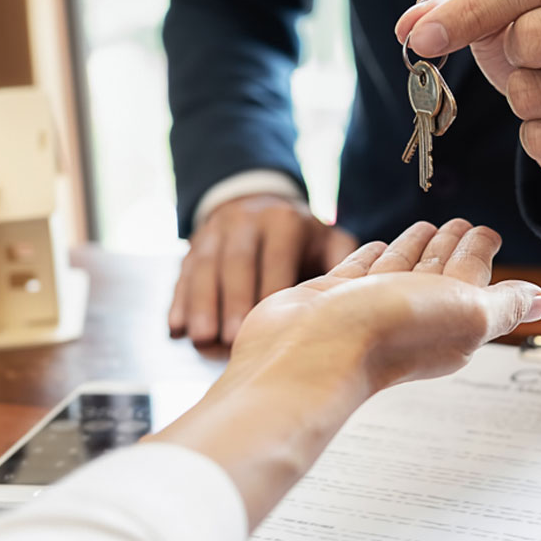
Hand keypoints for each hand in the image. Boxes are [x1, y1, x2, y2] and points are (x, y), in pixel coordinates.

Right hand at [152, 219, 540, 524]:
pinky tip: (378, 247)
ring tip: (427, 227)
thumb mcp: (468, 313)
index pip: (473, 276)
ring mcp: (370, 306)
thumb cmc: (387, 335)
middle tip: (461, 221)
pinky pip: (360, 269)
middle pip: (439, 270)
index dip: (481, 251)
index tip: (488, 231)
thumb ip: (504, 304)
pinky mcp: (333, 297)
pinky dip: (373, 256)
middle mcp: (412, 314)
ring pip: (402, 267)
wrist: (310, 352)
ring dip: (416, 247)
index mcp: (450, 320)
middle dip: (452, 245)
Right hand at [168, 194, 357, 345]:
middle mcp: (247, 222)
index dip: (270, 291)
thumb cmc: (302, 237)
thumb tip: (365, 292)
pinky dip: (178, 301)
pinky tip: (176, 329)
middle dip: (231, 300)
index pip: (276, 258)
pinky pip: (182, 273)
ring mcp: (216, 232)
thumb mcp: (327, 238)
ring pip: (205, 268)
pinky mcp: (193, 246)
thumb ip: (344, 262)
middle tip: (230, 339)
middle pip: (236, 262)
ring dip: (201, 303)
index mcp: (284, 222)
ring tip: (201, 339)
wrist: (259, 202)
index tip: (270, 325)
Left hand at [395, 0, 540, 188]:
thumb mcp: (508, 13)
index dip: (468, 13)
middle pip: (535, 37)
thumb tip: (409, 26)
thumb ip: (455, 6)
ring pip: (536, 95)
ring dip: (522, 101)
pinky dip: (536, 139)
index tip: (423, 39)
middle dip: (509, 57)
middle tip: (525, 60)